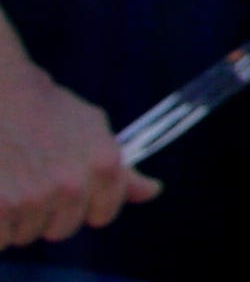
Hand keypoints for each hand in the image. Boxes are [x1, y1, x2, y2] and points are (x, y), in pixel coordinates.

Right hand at [0, 53, 154, 247]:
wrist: (1, 94)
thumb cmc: (47, 110)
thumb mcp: (92, 128)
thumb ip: (122, 169)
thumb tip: (154, 191)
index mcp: (104, 166)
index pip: (101, 215)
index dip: (84, 206)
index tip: (67, 191)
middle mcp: (72, 186)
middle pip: (61, 230)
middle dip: (47, 213)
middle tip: (31, 181)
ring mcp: (33, 199)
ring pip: (26, 235)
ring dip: (16, 219)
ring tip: (11, 182)